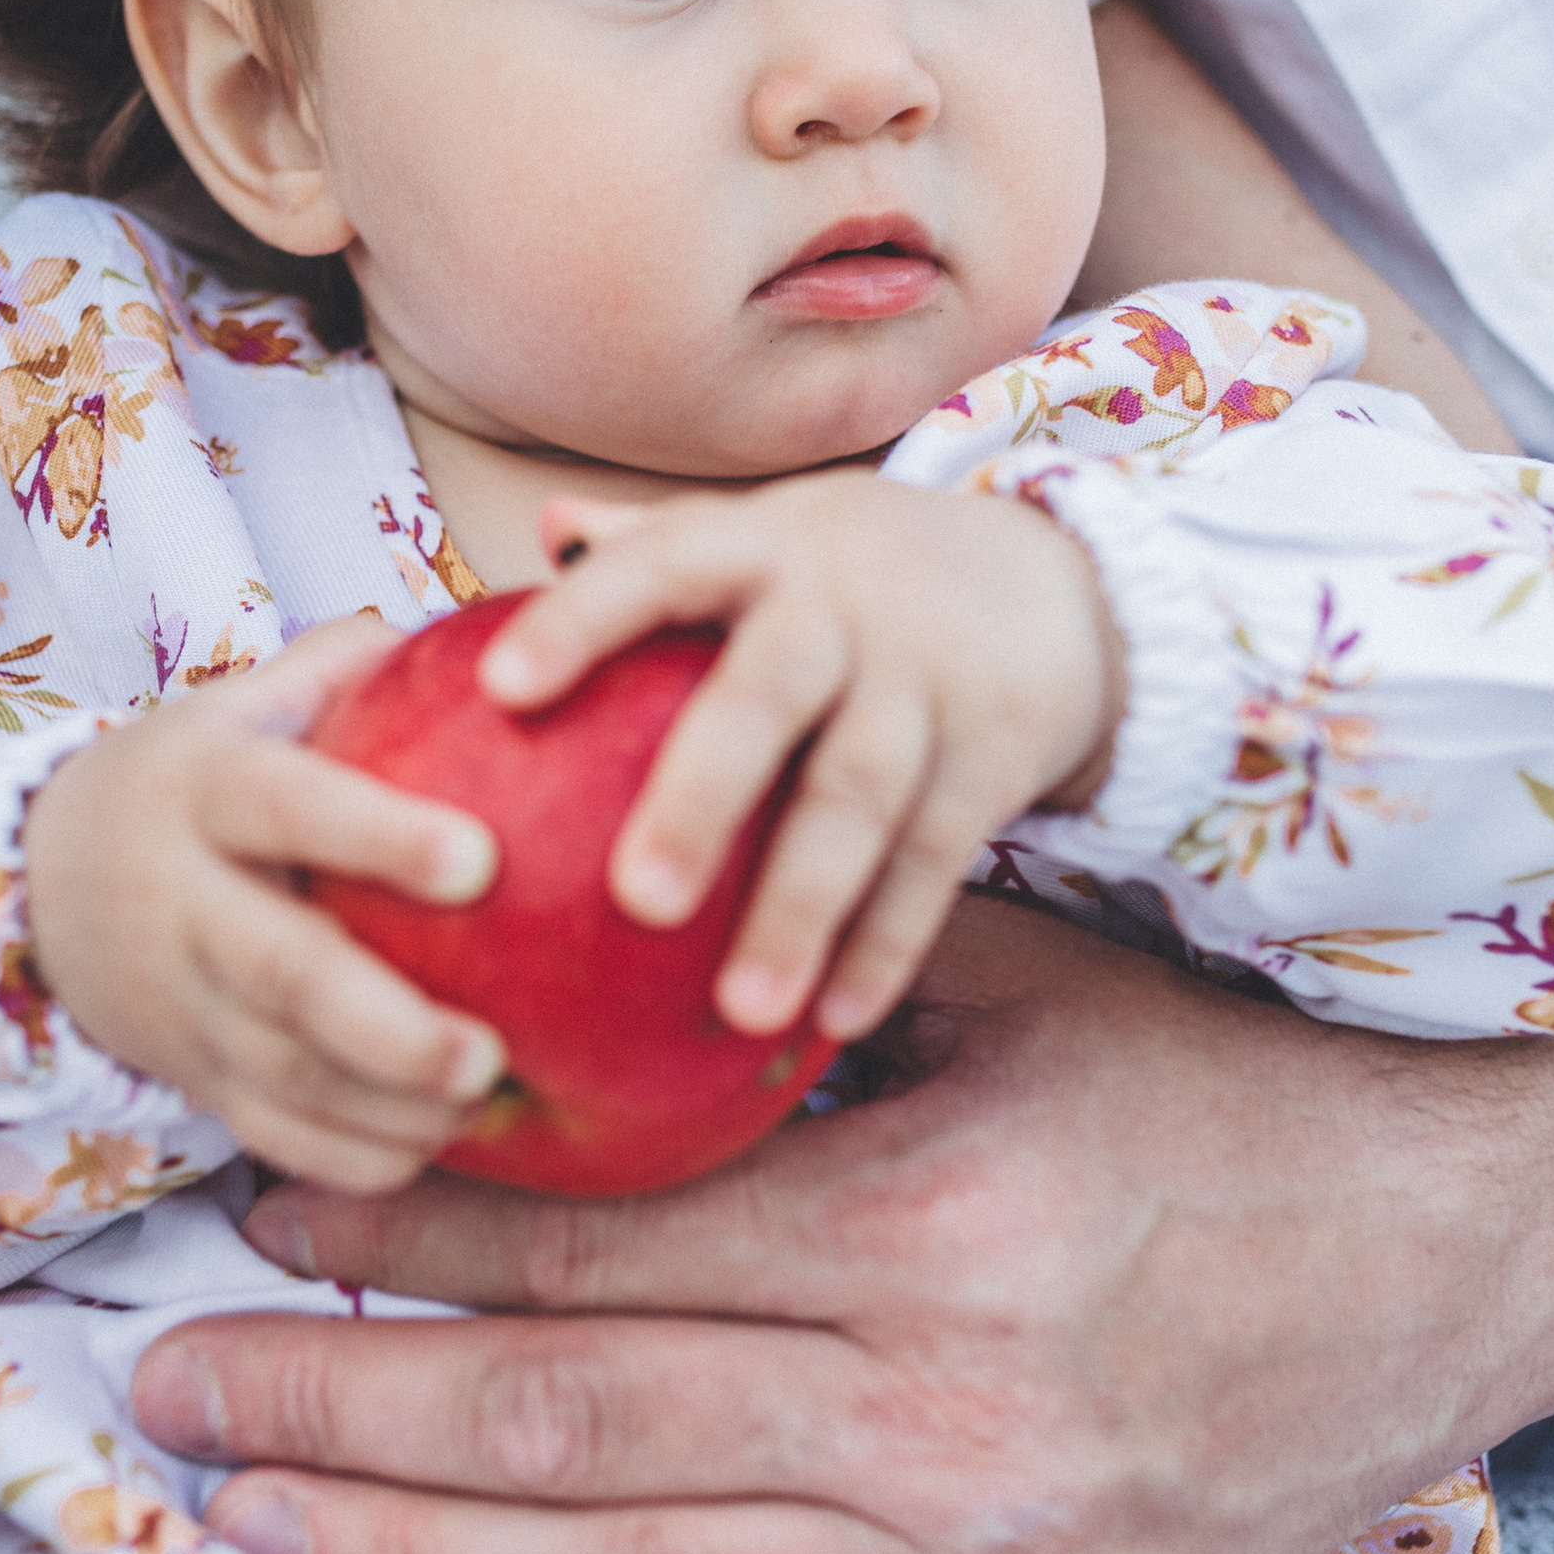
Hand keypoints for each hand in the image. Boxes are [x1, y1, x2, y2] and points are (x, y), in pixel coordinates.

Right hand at [24, 617, 505, 1191]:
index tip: (481, 859)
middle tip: (486, 1052)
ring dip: (384, 1103)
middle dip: (386, 1024)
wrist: (40, 884)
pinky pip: (272, 1134)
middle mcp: (184, 901)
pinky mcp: (193, 1075)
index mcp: (206, 789)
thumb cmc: (196, 784)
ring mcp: (183, 1001)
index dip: (376, 834)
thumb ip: (347, 666)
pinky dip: (351, 1153)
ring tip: (482, 1102)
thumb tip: (492, 624)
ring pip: (282, 1071)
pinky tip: (435, 1144)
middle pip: (281, 971)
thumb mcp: (242, 705)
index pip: (287, 806)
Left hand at [130, 892, 1553, 1553]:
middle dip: (332, 1421)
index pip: (585, 1261)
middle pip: (559, 1440)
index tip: (254, 1223)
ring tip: (255, 1528)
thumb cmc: (1244, 1098)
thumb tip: (576, 966)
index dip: (393, 1250)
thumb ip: (810, 989)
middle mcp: (935, 1428)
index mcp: (926, 1237)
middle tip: (165, 1401)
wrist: (1478, 1249)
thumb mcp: (1034, 993)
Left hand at [483, 476, 1119, 1040]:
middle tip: (638, 901)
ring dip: (804, 907)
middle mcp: (843, 606)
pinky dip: (890, 942)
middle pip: (768, 694)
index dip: (583, 619)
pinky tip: (837, 1020)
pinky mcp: (995, 754)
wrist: (1052, 580)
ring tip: (742, 1012)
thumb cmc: (848, 576)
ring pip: (860, 798)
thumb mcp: (765, 538)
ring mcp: (926, 682)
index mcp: (761, 548)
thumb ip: (656, 543)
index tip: (502, 690)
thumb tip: (545, 533)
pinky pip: (936, 858)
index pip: (662, 566)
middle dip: (704, 795)